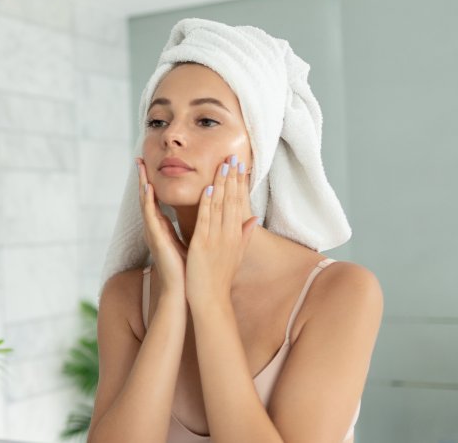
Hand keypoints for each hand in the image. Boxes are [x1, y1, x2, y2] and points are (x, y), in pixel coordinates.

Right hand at [136, 158, 186, 294]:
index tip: (151, 167)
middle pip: (147, 198)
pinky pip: (150, 215)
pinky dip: (148, 200)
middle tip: (139, 159)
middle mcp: (155, 228)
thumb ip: (196, 226)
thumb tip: (206, 213)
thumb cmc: (190, 269)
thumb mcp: (193, 241)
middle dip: (143, 178)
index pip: (156, 201)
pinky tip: (147, 187)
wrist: (185, 290)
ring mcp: (153, 232)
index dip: (153, 183)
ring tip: (139, 166)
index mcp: (163, 229)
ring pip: (145, 202)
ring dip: (142, 183)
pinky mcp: (156, 238)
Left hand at [185, 154, 258, 306]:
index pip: (239, 203)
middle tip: (233, 156)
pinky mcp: (202, 245)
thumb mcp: (236, 254)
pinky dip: (207, 205)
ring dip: (221, 185)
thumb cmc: (220, 278)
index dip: (239, 183)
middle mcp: (229, 235)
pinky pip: (206, 221)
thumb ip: (244, 235)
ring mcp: (216, 239)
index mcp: (236, 235)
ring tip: (223, 165)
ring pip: (220, 206)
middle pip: (232, 201)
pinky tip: (208, 190)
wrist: (211, 299)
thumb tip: (255, 218)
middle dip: (232, 178)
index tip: (239, 166)